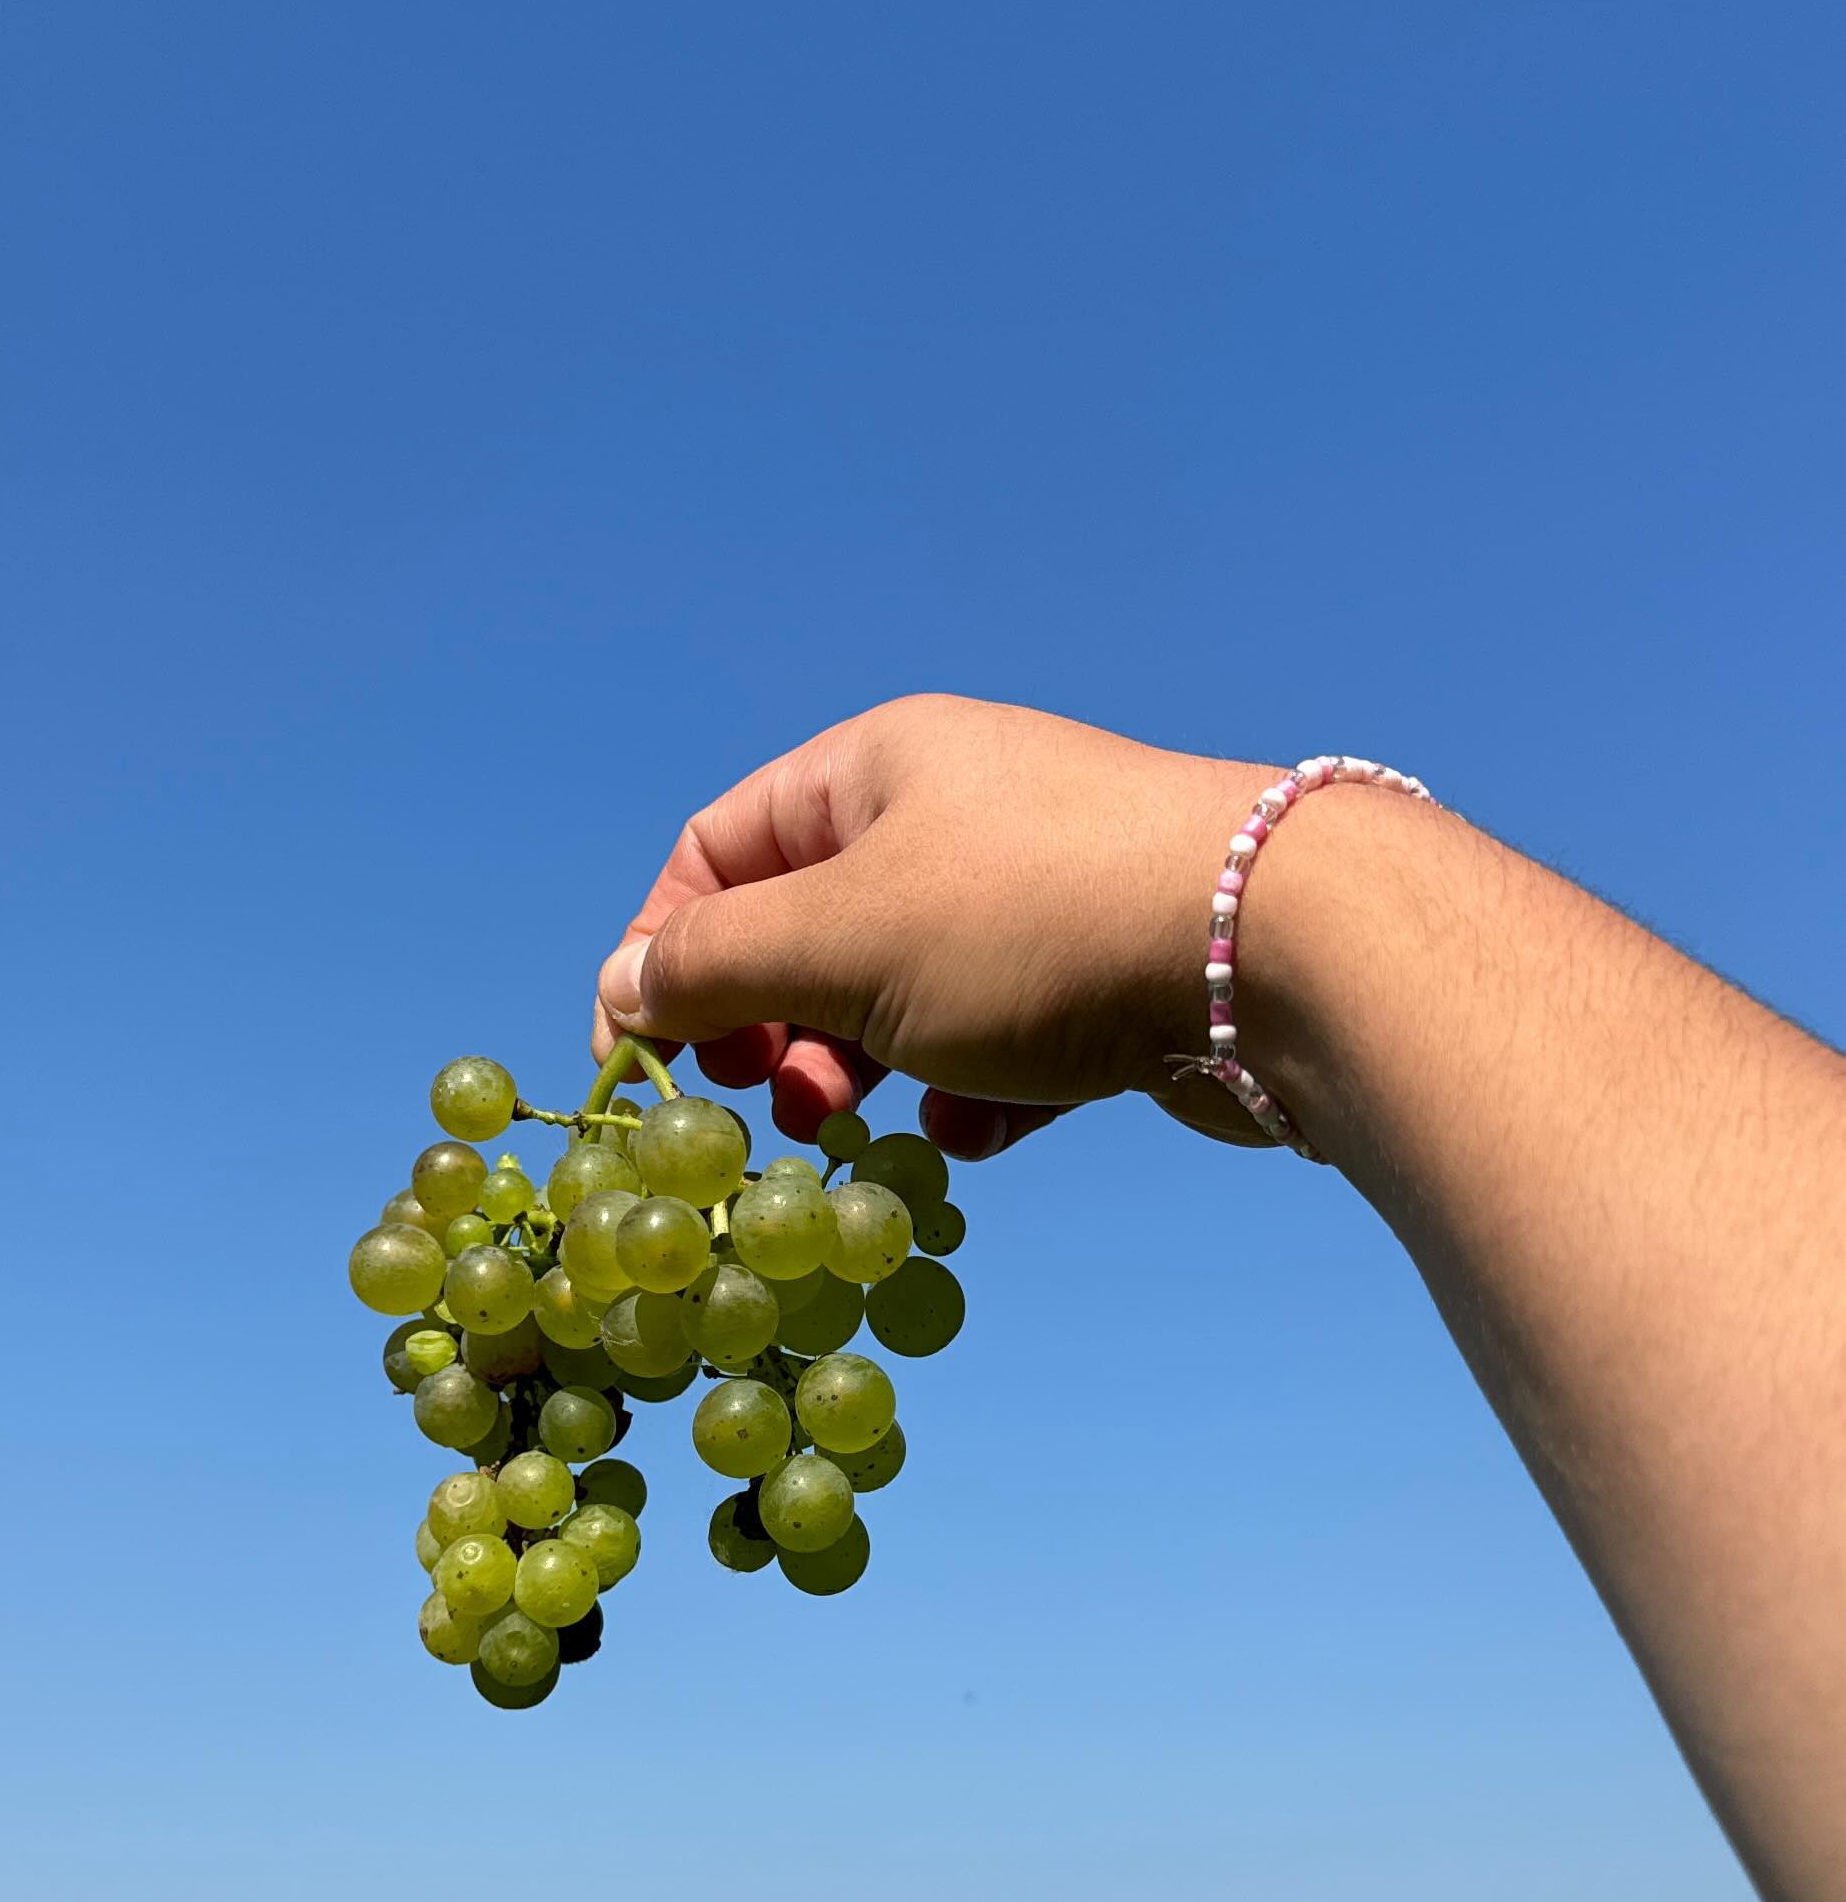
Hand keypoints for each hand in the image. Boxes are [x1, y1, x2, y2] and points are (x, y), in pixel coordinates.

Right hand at [592, 693, 1268, 1150]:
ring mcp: (1037, 896)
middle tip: (780, 1109)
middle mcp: (955, 815)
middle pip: (811, 931)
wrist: (1275, 948)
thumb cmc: (1036, 923)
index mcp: (876, 769)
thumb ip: (716, 968)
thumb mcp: (841, 941)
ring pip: (906, 997)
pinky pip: (1001, 1040)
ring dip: (868, 1074)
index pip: (721, 852)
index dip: (667, 954)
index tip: (649, 1062)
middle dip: (776, 1032)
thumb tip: (625, 987)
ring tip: (866, 1132)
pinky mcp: (1107, 975)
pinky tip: (982, 1131)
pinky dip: (974, 1092)